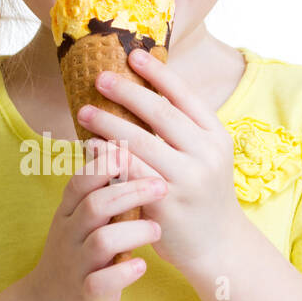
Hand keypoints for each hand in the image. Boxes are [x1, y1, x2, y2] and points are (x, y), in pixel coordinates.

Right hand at [24, 137, 168, 300]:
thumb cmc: (76, 255)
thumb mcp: (79, 220)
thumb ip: (98, 191)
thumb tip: (124, 149)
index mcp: (70, 212)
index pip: (82, 179)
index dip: (105, 163)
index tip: (134, 150)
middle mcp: (70, 234)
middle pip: (96, 204)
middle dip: (130, 191)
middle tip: (161, 186)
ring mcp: (77, 264)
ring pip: (102, 240)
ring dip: (133, 231)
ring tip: (156, 229)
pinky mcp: (87, 294)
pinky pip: (103, 281)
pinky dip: (124, 273)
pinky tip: (142, 266)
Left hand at [74, 48, 243, 278]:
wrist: (217, 245)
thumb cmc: (202, 195)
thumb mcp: (205, 156)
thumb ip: (182, 130)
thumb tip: (142, 90)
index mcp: (216, 134)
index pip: (184, 95)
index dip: (157, 72)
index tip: (132, 55)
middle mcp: (206, 153)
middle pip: (160, 113)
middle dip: (126, 92)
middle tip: (99, 77)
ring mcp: (187, 179)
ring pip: (141, 141)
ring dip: (108, 123)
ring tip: (83, 112)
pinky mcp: (166, 204)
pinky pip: (130, 173)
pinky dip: (109, 156)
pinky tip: (91, 147)